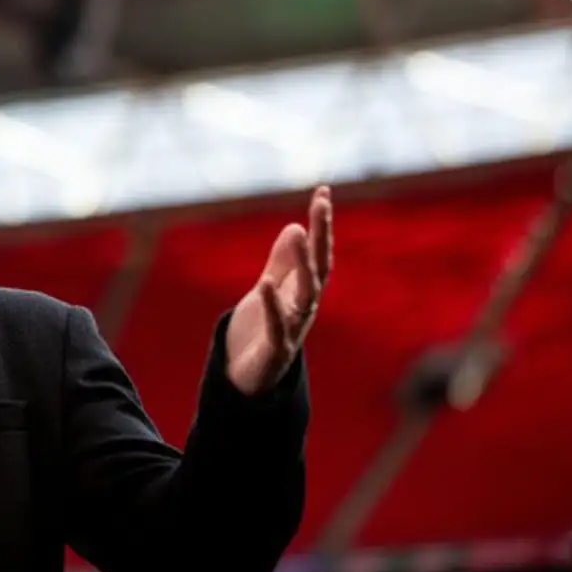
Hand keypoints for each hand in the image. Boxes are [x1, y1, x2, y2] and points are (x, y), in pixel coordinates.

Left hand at [226, 186, 333, 395]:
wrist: (249, 380)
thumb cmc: (262, 331)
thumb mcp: (272, 290)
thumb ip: (282, 262)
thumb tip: (294, 226)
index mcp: (304, 291)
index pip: (319, 253)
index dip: (322, 224)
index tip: (323, 191)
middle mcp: (305, 308)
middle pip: (319, 268)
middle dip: (322, 236)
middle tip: (321, 204)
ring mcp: (293, 329)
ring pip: (306, 294)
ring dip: (304, 263)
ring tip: (299, 232)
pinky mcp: (275, 350)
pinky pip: (277, 326)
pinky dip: (273, 306)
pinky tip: (266, 284)